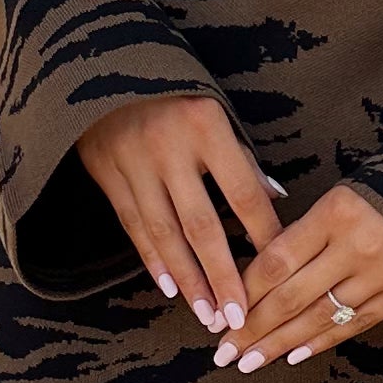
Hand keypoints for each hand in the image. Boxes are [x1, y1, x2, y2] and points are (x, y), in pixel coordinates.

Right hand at [77, 93, 282, 333]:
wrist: (103, 66)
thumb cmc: (176, 93)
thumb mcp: (216, 112)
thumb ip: (243, 159)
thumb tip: (277, 200)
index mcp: (207, 127)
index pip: (243, 193)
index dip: (263, 236)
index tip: (279, 272)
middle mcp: (169, 147)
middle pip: (201, 225)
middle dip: (222, 275)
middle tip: (238, 316)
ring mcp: (134, 162)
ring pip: (164, 234)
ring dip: (188, 279)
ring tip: (207, 314)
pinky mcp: (107, 173)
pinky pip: (134, 226)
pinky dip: (153, 260)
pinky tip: (172, 289)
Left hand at [215, 183, 382, 372]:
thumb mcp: (345, 195)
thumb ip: (306, 232)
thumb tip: (258, 276)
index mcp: (336, 211)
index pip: (276, 261)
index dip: (243, 293)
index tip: (218, 315)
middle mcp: (358, 245)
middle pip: (290, 296)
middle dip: (252, 329)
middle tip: (222, 353)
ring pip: (319, 317)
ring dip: (279, 344)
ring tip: (248, 362)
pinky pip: (355, 324)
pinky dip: (321, 341)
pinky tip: (293, 356)